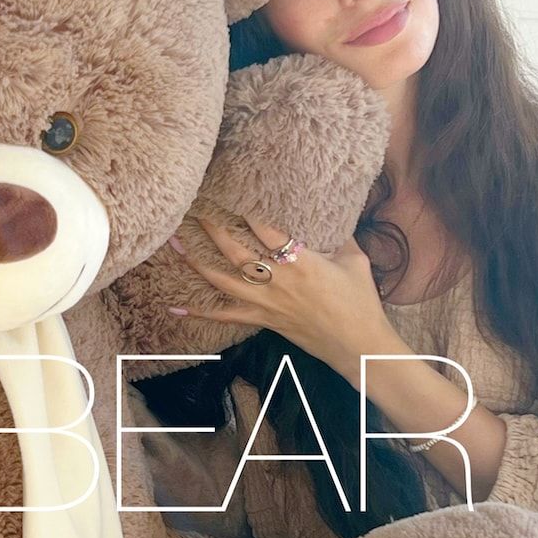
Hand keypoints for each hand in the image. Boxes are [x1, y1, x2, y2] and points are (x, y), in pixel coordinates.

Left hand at [168, 214, 395, 384]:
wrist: (358, 345)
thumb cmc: (361, 303)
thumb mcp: (356, 261)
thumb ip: (341, 237)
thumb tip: (336, 216)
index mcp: (301, 262)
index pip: (267, 230)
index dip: (249, 210)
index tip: (232, 191)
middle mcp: (278, 281)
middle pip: (236, 251)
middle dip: (214, 229)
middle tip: (196, 209)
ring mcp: (266, 303)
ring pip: (222, 280)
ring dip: (196, 262)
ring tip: (176, 243)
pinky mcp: (263, 320)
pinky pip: (225, 316)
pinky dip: (200, 313)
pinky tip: (176, 309)